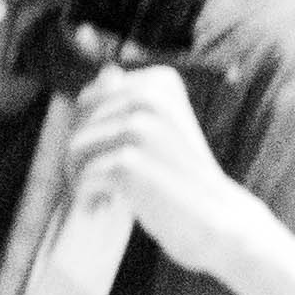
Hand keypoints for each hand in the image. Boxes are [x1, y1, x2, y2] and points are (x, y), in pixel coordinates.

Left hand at [57, 65, 269, 274]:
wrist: (218, 220)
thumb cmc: (185, 178)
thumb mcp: (162, 130)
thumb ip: (133, 102)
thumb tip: (106, 73)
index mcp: (160, 83)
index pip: (90, 98)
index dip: (89, 131)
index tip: (109, 157)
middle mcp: (150, 99)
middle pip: (79, 123)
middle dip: (80, 155)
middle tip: (102, 183)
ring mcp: (139, 130)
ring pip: (76, 149)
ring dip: (80, 177)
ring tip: (103, 195)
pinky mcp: (128, 164)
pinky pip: (84, 176)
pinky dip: (88, 197)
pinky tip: (105, 208)